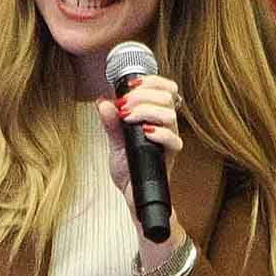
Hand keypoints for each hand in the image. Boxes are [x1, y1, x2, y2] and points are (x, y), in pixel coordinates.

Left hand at [96, 76, 183, 220]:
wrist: (134, 195)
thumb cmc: (130, 168)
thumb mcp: (115, 142)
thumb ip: (111, 123)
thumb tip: (102, 101)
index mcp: (156, 117)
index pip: (166, 89)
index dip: (152, 81)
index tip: (131, 83)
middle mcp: (167, 126)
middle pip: (168, 97)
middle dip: (142, 94)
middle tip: (123, 105)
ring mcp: (169, 141)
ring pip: (170, 115)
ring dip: (146, 110)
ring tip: (127, 117)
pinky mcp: (169, 157)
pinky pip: (173, 141)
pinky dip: (158, 133)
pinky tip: (144, 132)